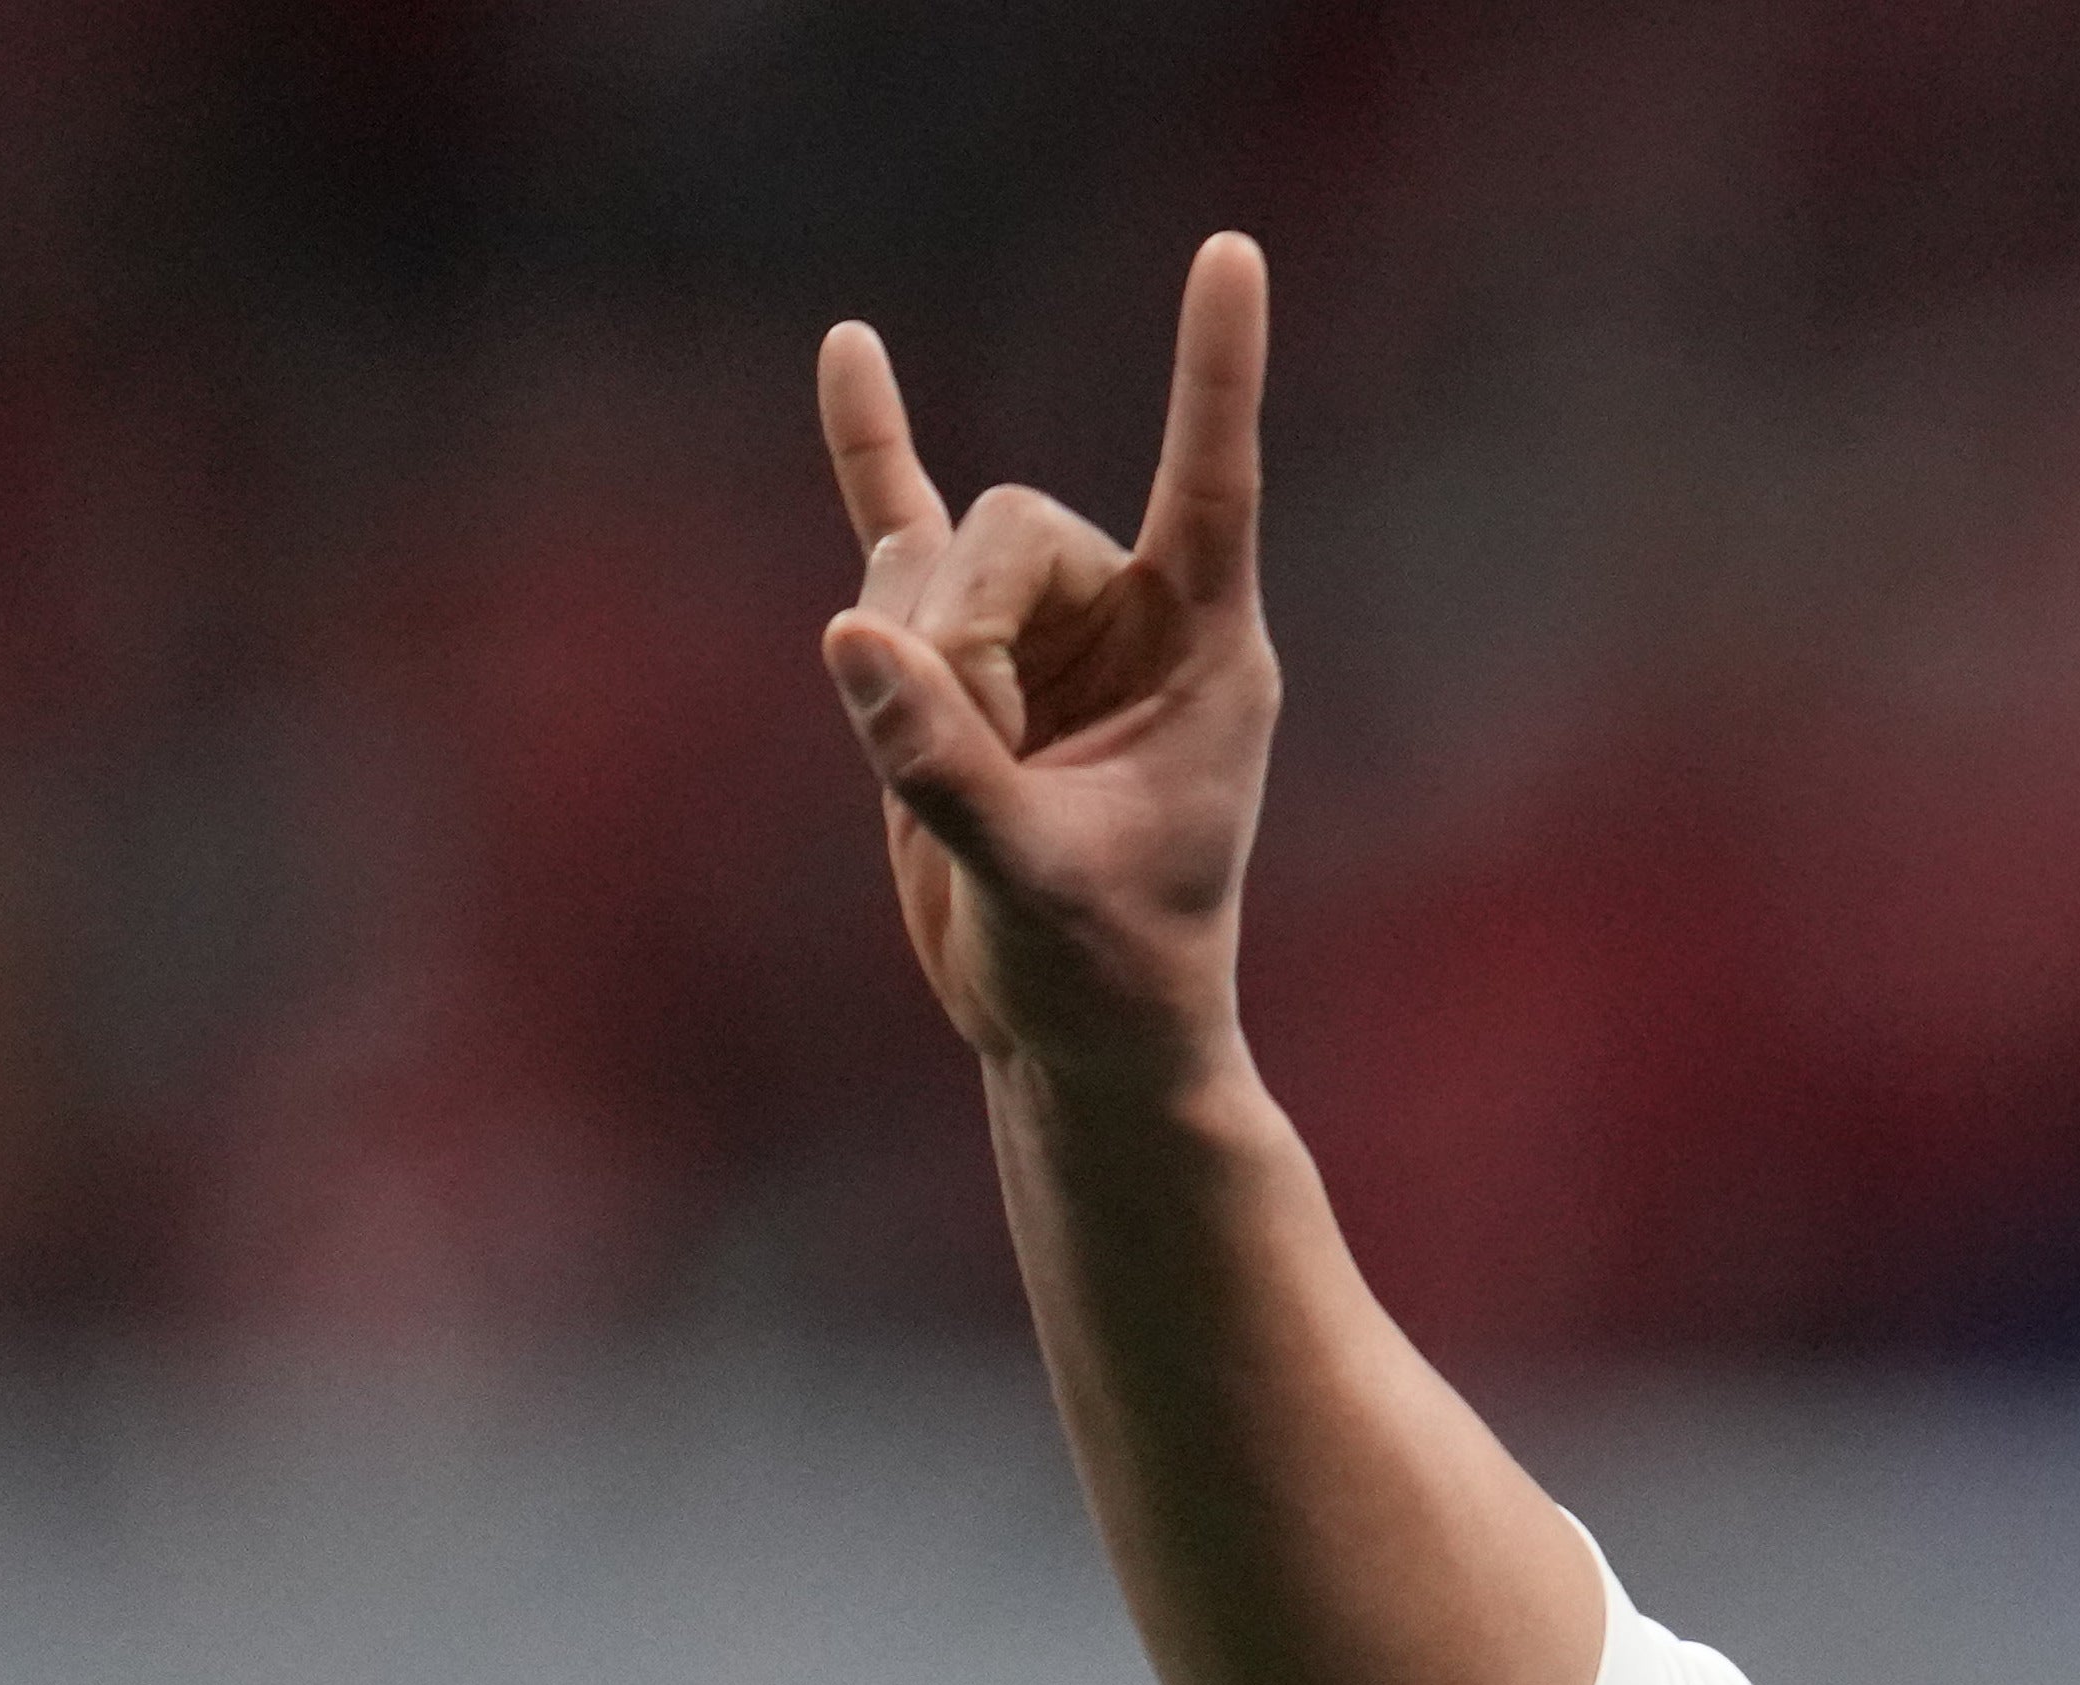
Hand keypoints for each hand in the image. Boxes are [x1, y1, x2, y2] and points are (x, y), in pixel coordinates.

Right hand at [814, 236, 1276, 1089]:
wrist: (1076, 1038)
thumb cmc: (1103, 977)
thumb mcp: (1035, 887)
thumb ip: (948, 773)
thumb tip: (852, 640)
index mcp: (1207, 655)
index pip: (1212, 482)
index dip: (1216, 371)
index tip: (1230, 251)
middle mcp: (1130, 622)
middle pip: (1006, 530)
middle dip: (956, 633)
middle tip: (970, 758)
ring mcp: (1043, 633)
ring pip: (930, 565)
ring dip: (911, 664)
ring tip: (959, 780)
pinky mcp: (963, 662)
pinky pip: (905, 527)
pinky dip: (872, 450)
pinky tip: (849, 351)